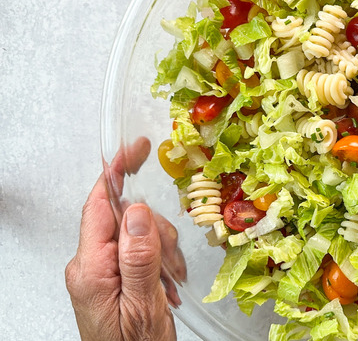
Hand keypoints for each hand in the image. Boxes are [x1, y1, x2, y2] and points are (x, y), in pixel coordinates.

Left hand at [66, 138, 176, 340]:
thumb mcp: (144, 305)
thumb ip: (138, 257)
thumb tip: (137, 211)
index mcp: (91, 268)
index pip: (100, 205)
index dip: (118, 172)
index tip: (136, 149)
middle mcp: (90, 264)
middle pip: (128, 217)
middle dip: (158, 232)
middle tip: (170, 265)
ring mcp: (100, 269)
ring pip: (140, 232)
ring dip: (163, 251)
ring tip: (169, 282)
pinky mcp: (112, 275)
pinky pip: (140, 249)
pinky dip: (161, 262)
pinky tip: (165, 284)